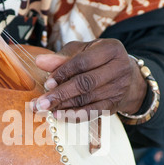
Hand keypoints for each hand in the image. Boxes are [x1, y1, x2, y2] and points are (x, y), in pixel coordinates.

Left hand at [31, 39, 146, 121]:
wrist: (124, 75)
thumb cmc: (96, 59)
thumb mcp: (81, 52)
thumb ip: (61, 57)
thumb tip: (39, 61)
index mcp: (111, 49)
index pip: (83, 62)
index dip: (63, 72)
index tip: (47, 83)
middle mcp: (119, 68)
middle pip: (86, 83)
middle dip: (61, 94)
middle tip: (40, 102)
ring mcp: (119, 88)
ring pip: (87, 99)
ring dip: (64, 106)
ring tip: (44, 109)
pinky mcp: (115, 104)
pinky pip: (92, 112)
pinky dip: (74, 115)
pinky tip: (59, 115)